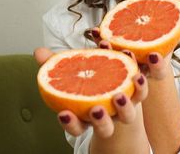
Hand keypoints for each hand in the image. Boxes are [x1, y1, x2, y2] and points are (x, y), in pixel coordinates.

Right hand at [33, 47, 147, 138]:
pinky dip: (140, 82)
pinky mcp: (137, 93)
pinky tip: (136, 70)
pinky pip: (141, 90)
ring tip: (120, 94)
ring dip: (125, 106)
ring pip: (128, 115)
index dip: (69, 123)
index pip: (76, 127)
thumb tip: (38, 52)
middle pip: (104, 128)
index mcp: (86, 117)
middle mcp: (107, 117)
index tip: (63, 113)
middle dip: (101, 121)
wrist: (113, 77)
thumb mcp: (70, 70)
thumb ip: (55, 64)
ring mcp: (124, 108)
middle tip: (97, 109)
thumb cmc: (86, 77)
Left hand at [84, 0, 179, 80]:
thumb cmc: (157, 40)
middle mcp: (140, 74)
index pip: (159, 72)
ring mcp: (124, 71)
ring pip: (115, 70)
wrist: (143, 53)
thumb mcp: (168, 27)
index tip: (154, 54)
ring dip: (110, 56)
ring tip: (105, 43)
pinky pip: (103, 55)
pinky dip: (97, 43)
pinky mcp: (109, 61)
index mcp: (157, 68)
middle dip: (131, 64)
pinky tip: (94, 30)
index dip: (158, 65)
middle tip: (127, 52)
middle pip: (135, 76)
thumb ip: (176, 12)